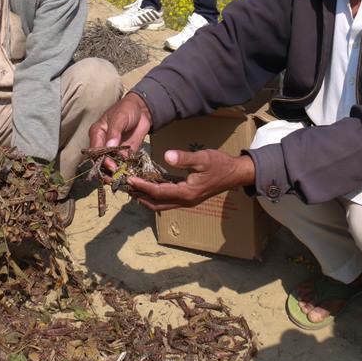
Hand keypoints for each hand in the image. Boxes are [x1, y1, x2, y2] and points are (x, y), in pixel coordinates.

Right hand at [88, 92, 152, 170]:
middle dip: (107, 169)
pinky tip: (129, 175)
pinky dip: (125, 170)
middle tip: (116, 174)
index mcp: (97, 133)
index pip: (95, 150)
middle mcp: (103, 144)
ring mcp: (114, 150)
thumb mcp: (120, 117)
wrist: (142, 110)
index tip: (111, 166)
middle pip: (101, 160)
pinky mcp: (124, 154)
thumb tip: (109, 146)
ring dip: (115, 172)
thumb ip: (114, 132)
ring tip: (121, 178)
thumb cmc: (127, 109)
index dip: (101, 160)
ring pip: (111, 165)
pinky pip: (123, 164)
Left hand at [128, 149, 255, 210]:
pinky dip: (155, 196)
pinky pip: (167, 200)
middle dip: (139, 196)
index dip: (142, 186)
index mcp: (186, 193)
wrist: (236, 173)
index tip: (129, 179)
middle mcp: (185, 201)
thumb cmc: (220, 164)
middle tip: (125, 188)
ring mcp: (187, 201)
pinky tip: (148, 186)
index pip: (158, 192)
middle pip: (156, 203)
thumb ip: (184, 158)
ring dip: (146, 198)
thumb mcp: (202, 158)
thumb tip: (166, 156)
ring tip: (132, 189)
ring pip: (161, 204)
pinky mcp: (188, 198)